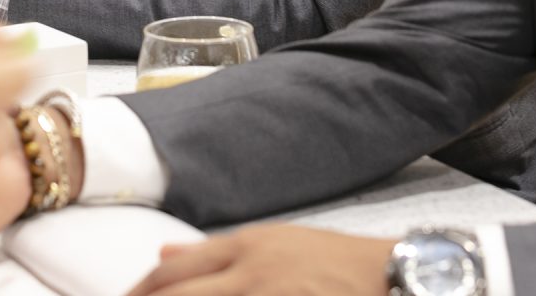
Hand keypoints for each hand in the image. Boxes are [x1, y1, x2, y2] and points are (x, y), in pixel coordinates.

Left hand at [127, 225, 396, 295]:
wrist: (395, 274)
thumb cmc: (335, 261)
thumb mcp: (274, 244)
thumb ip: (216, 252)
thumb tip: (161, 254)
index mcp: (246, 247)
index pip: (174, 272)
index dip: (140, 293)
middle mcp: (251, 272)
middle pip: (179, 293)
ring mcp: (271, 294)